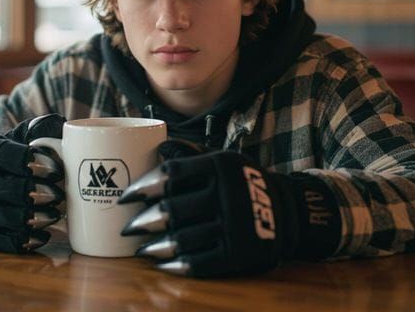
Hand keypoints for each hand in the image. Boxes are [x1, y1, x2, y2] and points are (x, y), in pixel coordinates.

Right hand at [0, 114, 65, 253]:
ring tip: (55, 213)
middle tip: (59, 194)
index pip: (23, 160)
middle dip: (48, 194)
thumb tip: (61, 122)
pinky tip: (44, 232)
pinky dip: (34, 238)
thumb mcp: (8, 141)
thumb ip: (34, 130)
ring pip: (21, 218)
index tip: (58, 170)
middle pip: (24, 191)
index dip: (46, 166)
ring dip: (44, 217)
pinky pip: (14, 241)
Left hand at [117, 150, 338, 277]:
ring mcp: (235, 225)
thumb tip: (150, 151)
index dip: (143, 186)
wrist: (289, 210)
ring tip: (140, 249)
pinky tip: (162, 264)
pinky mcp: (241, 253)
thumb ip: (190, 157)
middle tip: (127, 228)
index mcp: (218, 165)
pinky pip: (203, 261)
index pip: (171, 173)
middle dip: (144, 220)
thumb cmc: (240, 182)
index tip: (125, 197)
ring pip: (185, 237)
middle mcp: (227, 193)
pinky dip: (178, 264)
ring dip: (156, 246)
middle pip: (173, 208)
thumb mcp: (222, 160)